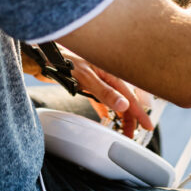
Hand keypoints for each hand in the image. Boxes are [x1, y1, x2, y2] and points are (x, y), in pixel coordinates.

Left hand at [24, 44, 154, 137]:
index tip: (148, 126)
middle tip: (134, 134)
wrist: (43, 55)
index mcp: (112, 72)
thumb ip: (105, 92)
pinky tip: (107, 119)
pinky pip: (102, 100)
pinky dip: (106, 110)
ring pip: (115, 101)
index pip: (130, 97)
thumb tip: (123, 106)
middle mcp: (108, 76)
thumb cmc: (64, 60)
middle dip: (131, 117)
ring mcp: (98, 80)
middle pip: (125, 100)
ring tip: (123, 130)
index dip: (140, 112)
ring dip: (119, 116)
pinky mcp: (88, 84)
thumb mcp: (87, 78)